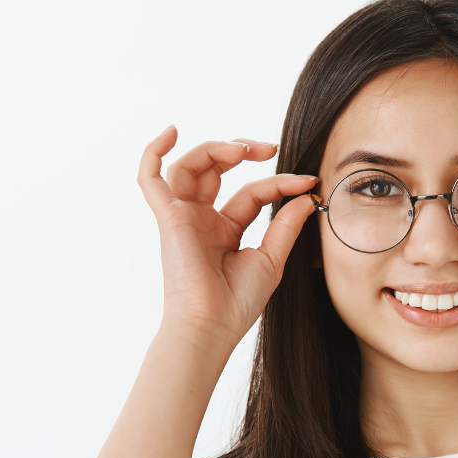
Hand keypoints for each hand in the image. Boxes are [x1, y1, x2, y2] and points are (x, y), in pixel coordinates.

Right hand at [137, 126, 315, 348]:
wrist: (213, 325)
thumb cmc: (238, 302)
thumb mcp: (272, 258)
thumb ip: (287, 225)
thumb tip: (306, 195)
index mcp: (225, 229)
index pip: (253, 193)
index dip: (280, 183)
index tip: (308, 183)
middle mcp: (202, 219)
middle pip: (216, 169)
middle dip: (242, 150)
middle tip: (270, 149)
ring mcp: (184, 217)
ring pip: (190, 166)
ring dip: (214, 149)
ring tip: (243, 149)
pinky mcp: (168, 219)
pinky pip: (150, 180)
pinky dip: (153, 153)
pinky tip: (171, 131)